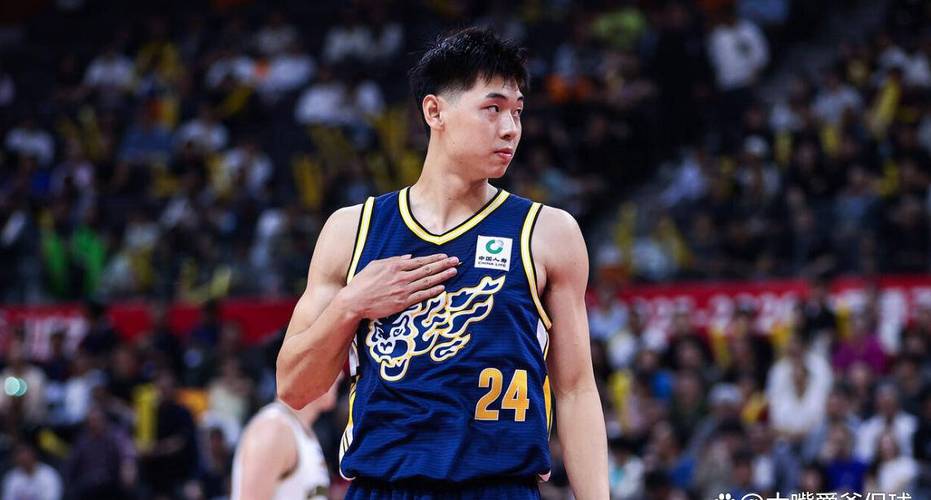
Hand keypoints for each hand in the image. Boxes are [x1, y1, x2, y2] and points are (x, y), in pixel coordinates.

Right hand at [341, 253, 458, 319]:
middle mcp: (402, 277)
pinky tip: (442, 288)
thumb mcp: (376, 265)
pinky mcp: (402, 303)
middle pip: (427, 270)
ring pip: (427, 282)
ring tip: (454, 272)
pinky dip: (432, 292)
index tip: (446, 256)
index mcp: (395, 266)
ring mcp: (403, 290)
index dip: (434, 258)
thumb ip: (393, 260)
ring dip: (442, 276)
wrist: (355, 301)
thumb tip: (408, 257)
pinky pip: (421, 296)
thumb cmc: (362, 282)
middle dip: (444, 265)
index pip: (420, 261)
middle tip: (457, 261)